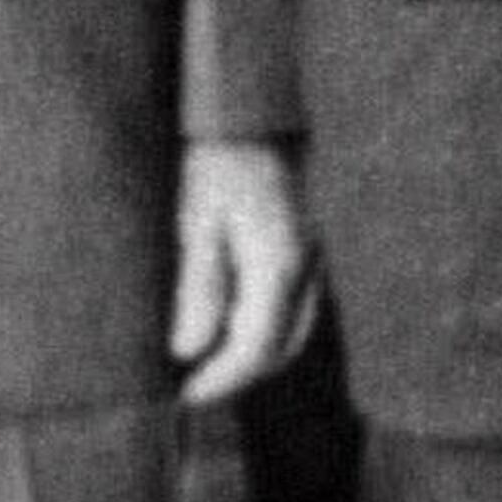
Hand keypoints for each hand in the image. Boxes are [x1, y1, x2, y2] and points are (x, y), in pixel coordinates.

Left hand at [167, 137, 316, 404]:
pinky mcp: (312, 241)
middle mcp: (307, 266)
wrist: (260, 107)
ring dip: (258, 350)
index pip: (254, 349)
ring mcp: (316, 254)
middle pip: (283, 346)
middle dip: (241, 373)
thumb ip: (198, 290)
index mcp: (277, 265)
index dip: (220, 380)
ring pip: (296, 326)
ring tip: (213, 354)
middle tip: (198, 382)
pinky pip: (299, 301)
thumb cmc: (219, 158)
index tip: (185, 394)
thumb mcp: (196, 222)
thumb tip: (188, 352)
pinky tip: (237, 314)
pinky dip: (270, 322)